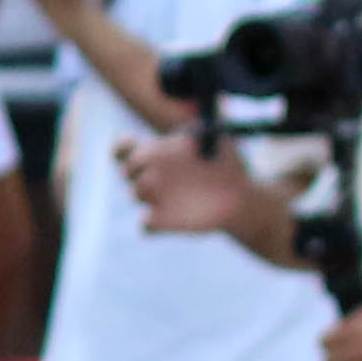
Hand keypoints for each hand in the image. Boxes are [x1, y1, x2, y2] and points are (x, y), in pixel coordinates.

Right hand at [119, 130, 270, 237]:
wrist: (239, 199)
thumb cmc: (227, 167)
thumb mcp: (220, 144)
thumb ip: (205, 134)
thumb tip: (193, 134)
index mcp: (157, 154)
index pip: (125, 149)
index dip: (122, 146)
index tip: (131, 141)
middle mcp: (150, 176)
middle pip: (127, 170)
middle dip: (134, 168)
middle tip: (154, 167)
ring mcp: (154, 200)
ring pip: (137, 194)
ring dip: (150, 191)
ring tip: (180, 189)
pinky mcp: (162, 222)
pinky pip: (146, 226)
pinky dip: (150, 223)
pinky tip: (165, 216)